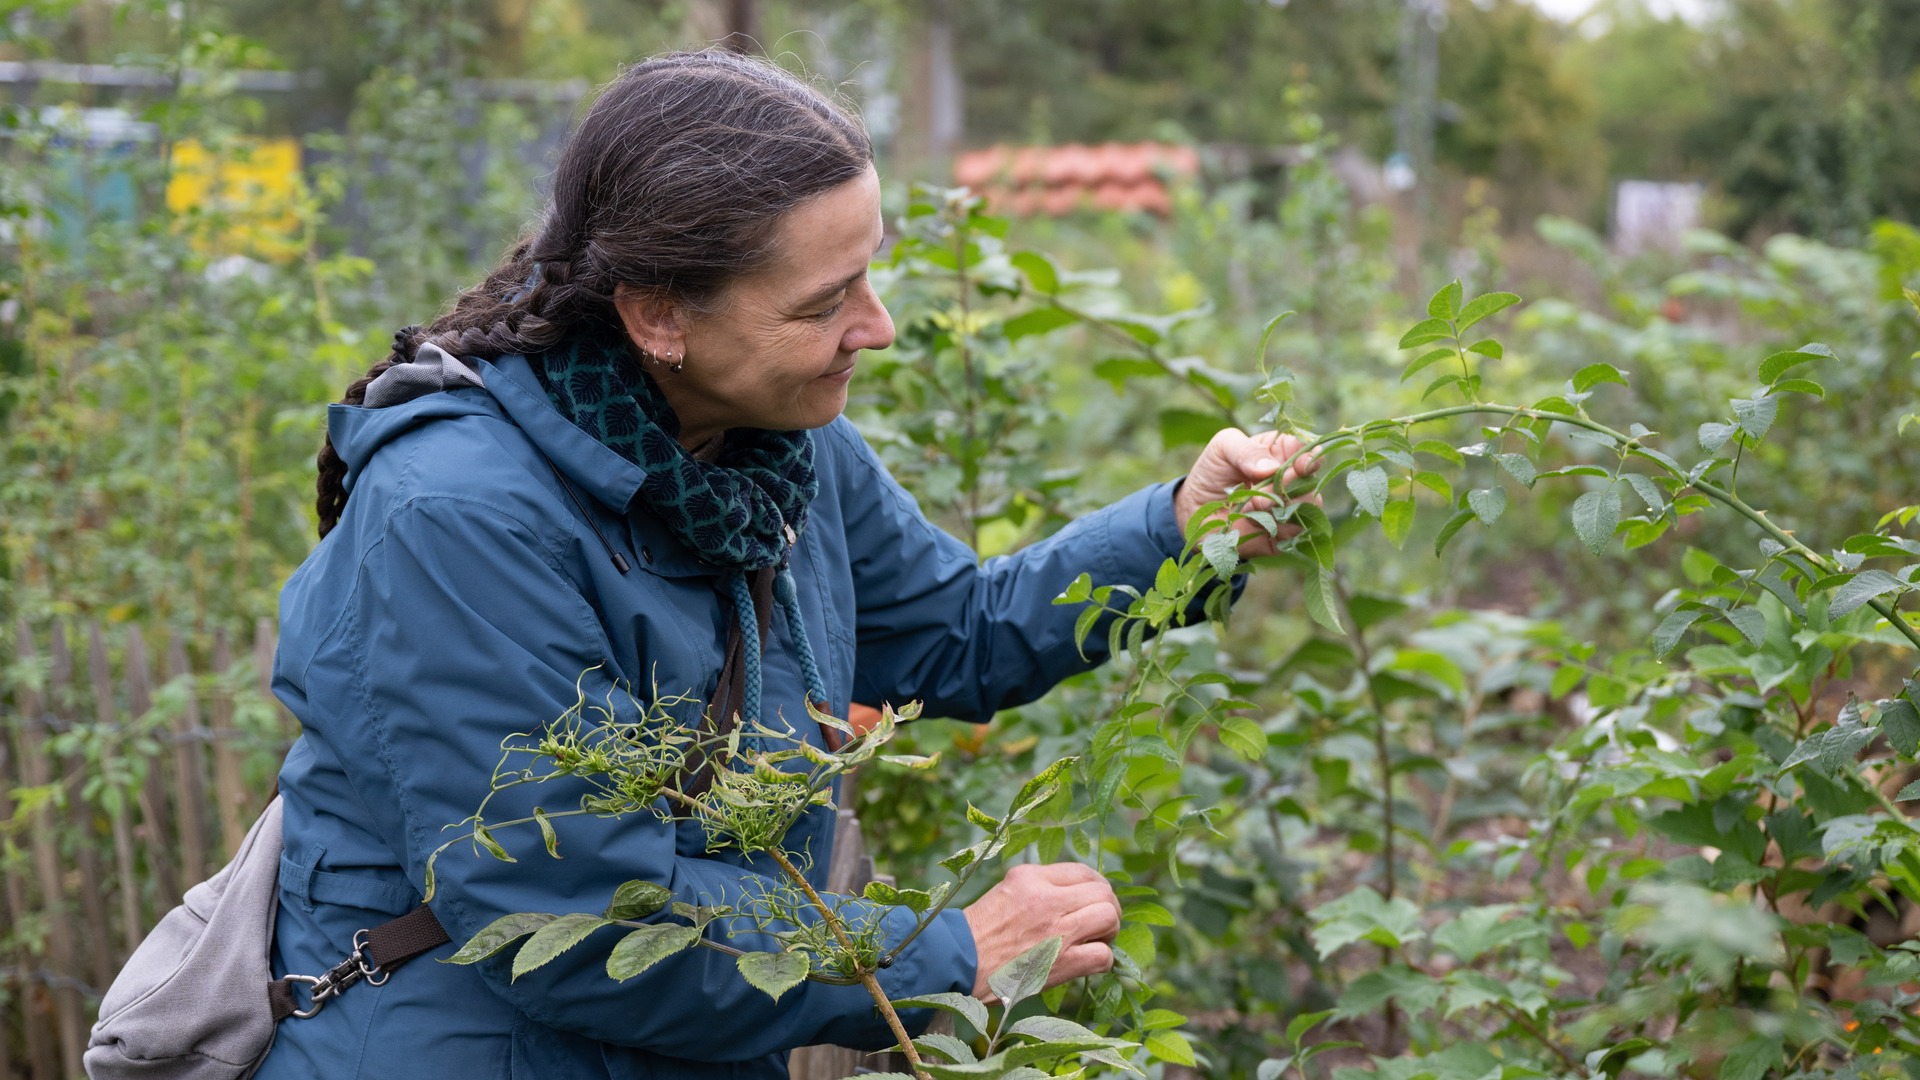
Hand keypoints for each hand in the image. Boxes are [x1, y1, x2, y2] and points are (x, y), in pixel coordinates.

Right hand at [961, 863, 1119, 999]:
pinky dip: (1102, 958)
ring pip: (1109, 918)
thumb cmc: (981, 928)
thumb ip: (1042, 885)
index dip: (1095, 885)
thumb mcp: (1008, 889)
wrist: (960, 962)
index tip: (1093, 898)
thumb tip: (1077, 890)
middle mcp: (1047, 899)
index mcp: (1031, 877)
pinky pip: (1103, 955)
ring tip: (1097, 937)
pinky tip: (1089, 959)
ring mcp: (1057, 932)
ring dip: (1109, 930)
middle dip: (1108, 905)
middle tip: (1100, 919)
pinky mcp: (1062, 963)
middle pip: (1103, 892)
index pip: (1083, 871)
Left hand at [1173, 428, 1320, 557]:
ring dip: (1281, 506)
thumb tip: (1272, 467)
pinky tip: (1253, 522)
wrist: (1195, 511)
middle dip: (1291, 484)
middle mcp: (1292, 479)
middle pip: (1311, 480)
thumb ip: (1246, 450)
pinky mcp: (1284, 533)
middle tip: (1265, 490)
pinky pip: (1294, 530)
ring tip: (1254, 506)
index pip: (1308, 450)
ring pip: (1308, 506)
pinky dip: (1274, 525)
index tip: (1302, 464)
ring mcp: (1290, 506)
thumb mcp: (1223, 449)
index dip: (1311, 457)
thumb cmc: (1212, 472)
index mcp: (1281, 452)